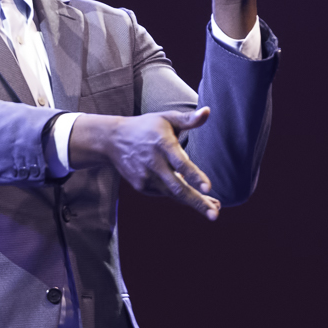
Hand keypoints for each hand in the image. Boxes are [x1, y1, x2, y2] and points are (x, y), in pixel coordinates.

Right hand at [70, 108, 220, 219]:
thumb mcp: (166, 118)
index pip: (180, 163)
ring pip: (173, 194)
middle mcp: (154, 163)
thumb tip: (208, 111)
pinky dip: (180, 197)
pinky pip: (165, 193)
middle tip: (214, 216)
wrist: (113, 140)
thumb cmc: (146, 127)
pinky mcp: (141, 186)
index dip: (194, 176)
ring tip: (213, 210)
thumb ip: (189, 119)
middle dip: (197, 202)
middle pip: (177, 187)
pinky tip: (194, 197)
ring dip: (194, 202)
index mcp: (162, 144)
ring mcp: (146, 177)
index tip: (208, 187)